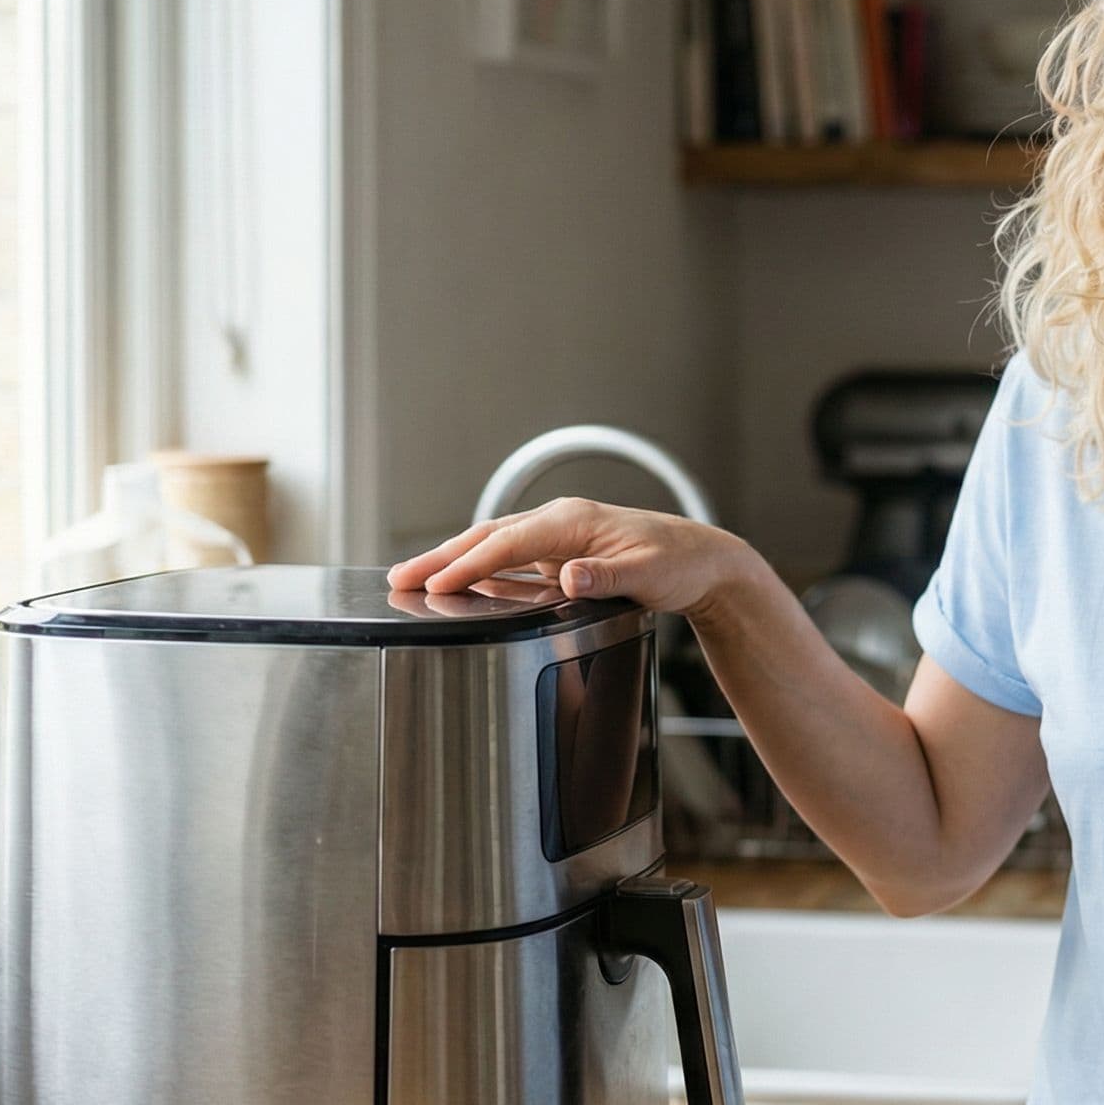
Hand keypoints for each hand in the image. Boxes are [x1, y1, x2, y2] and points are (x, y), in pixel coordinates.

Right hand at [387, 496, 753, 618]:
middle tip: (398, 577)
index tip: (434, 584)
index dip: (467, 564)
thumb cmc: (680, 563)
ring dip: (453, 562)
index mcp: (574, 520)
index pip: (507, 542)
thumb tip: (569, 575)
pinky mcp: (563, 554)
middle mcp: (561, 523)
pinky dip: (480, 569)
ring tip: (412, 580)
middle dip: (441, 557)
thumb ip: (607, 575)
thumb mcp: (648, 573)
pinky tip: (459, 584)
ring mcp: (560, 537)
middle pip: (488, 537)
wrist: (705, 561)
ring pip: (494, 546)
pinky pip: (511, 560)